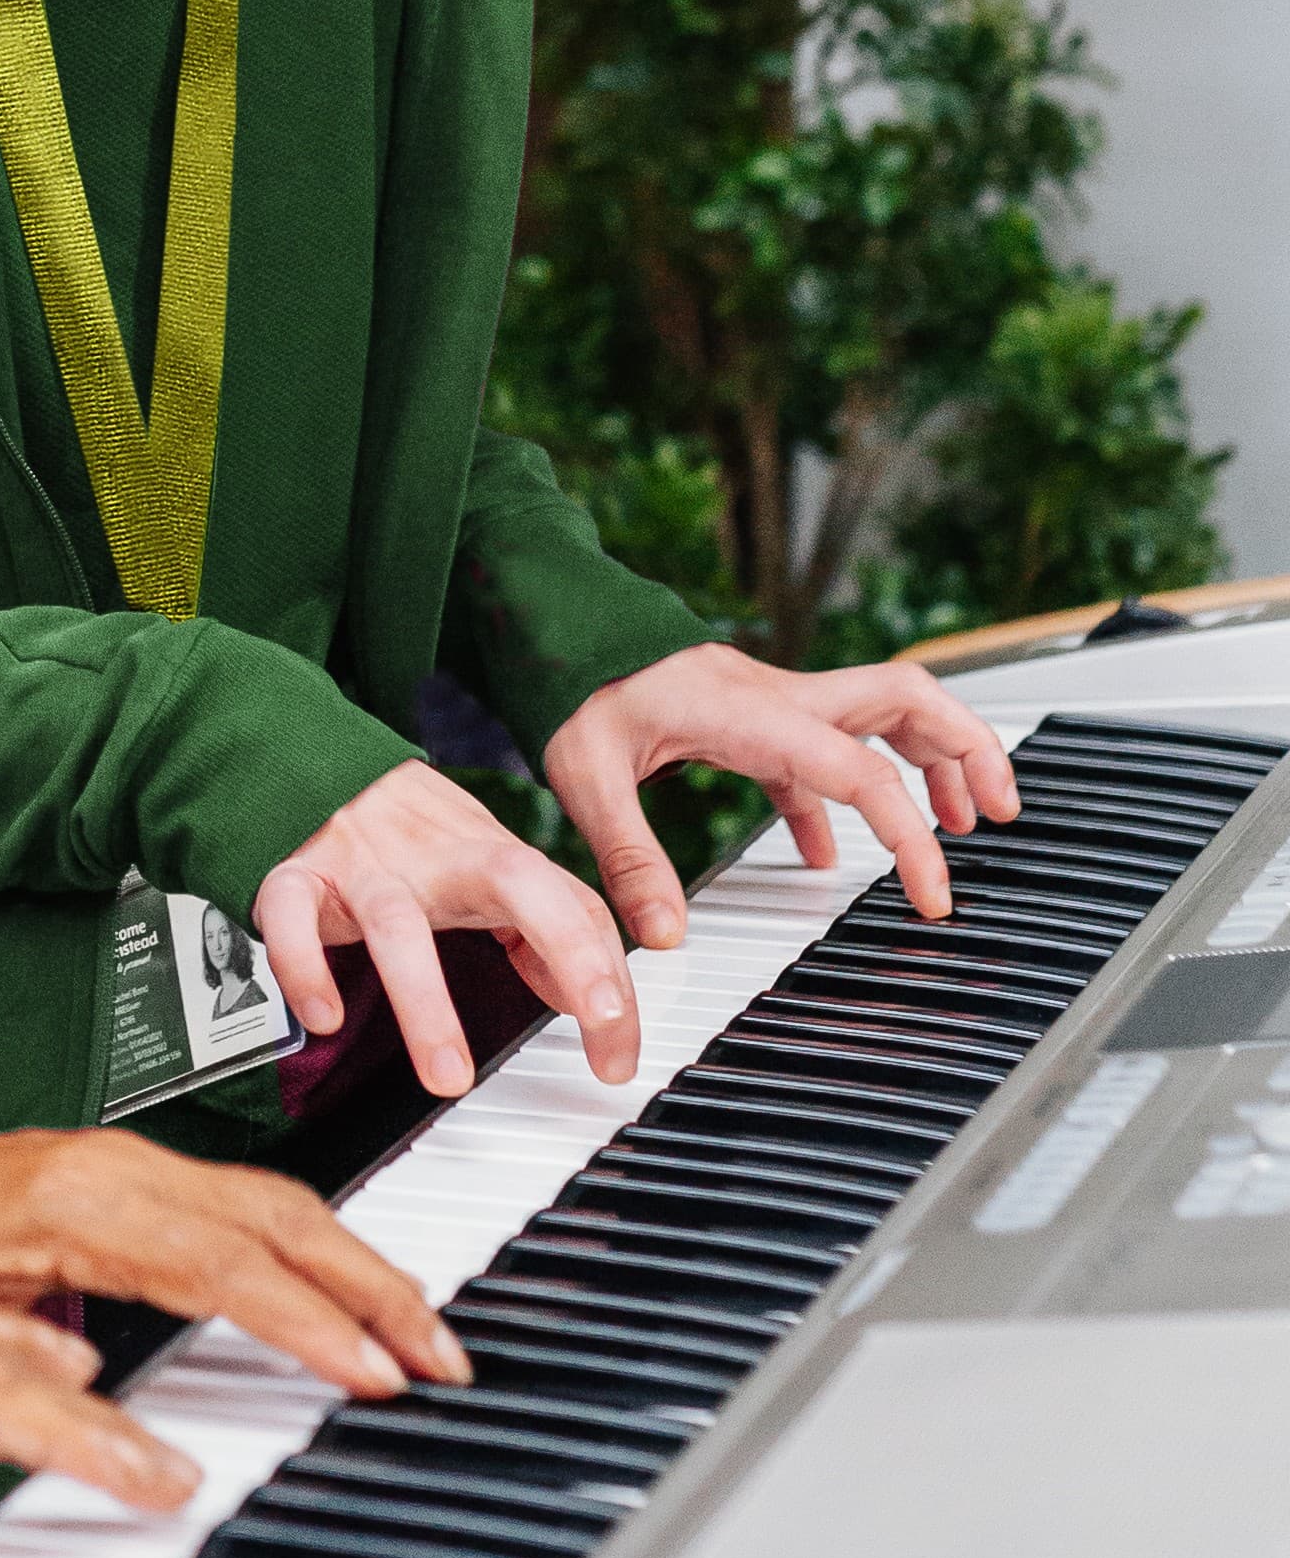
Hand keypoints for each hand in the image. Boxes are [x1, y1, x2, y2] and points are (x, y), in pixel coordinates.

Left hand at [0, 1114, 463, 1401]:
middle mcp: (120, 1171)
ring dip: (359, 1266)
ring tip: (425, 1334)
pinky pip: (250, 1206)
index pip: (223, 1265)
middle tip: (442, 1357)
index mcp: (77, 1201)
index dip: (304, 1322)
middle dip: (371, 1286)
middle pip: (279, 1219)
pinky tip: (354, 1294)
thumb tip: (101, 1413)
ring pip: (278, 1205)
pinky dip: (317, 1249)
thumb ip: (11, 1366)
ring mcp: (135, 1165)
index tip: (370, 1370)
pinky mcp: (140, 1177)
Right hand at [255, 761, 642, 1099]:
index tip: (618, 1049)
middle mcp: (436, 854)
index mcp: (490, 854)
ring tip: (447, 1077)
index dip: (605, 970)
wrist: (311, 758)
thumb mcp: (486, 866)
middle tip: (601, 1019)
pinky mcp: (296, 874)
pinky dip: (303, 965)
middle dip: (568, 946)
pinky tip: (324, 1016)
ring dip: (424, 1002)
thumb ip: (542, 925)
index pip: (570, 902)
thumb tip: (587, 998)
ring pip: (397, 923)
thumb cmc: (411, 833)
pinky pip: (292, 915)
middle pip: (515, 881)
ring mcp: (365, 863)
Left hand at [544, 645, 1023, 949]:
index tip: (934, 892)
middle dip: (968, 748)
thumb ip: (630, 856)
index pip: (861, 769)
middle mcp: (779, 697)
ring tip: (961, 821)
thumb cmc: (571, 682)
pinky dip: (849, 795)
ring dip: (931, 758)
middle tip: (1003, 811)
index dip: (909, 832)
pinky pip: (824, 751)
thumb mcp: (587, 774)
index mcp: (753, 715)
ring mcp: (773, 701)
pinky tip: (832, 854)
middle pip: (907, 699)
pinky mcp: (754, 715)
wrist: (554, 620)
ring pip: (882, 711)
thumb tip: (664, 937)